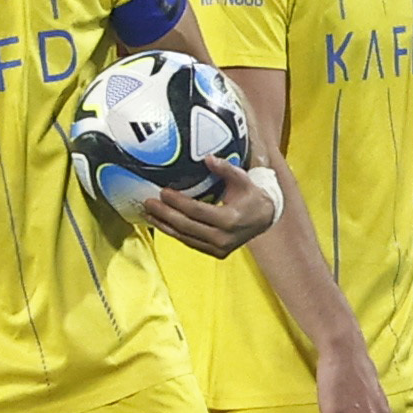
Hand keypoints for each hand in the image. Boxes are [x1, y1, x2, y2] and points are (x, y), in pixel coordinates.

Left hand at [144, 158, 276, 257]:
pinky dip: (174, 233)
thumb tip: (208, 158)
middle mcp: (223, 237)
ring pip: (185, 238)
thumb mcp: (242, 179)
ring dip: (164, 226)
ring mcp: (219, 248)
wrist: (264, 219)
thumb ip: (225, 169)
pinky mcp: (215, 253)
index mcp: (230, 219)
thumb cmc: (251, 197)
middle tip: (148, 203)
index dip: (178, 202)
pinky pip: (190, 243)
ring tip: (148, 214)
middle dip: (165, 214)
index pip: (197, 211)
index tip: (162, 192)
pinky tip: (162, 224)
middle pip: (186, 226)